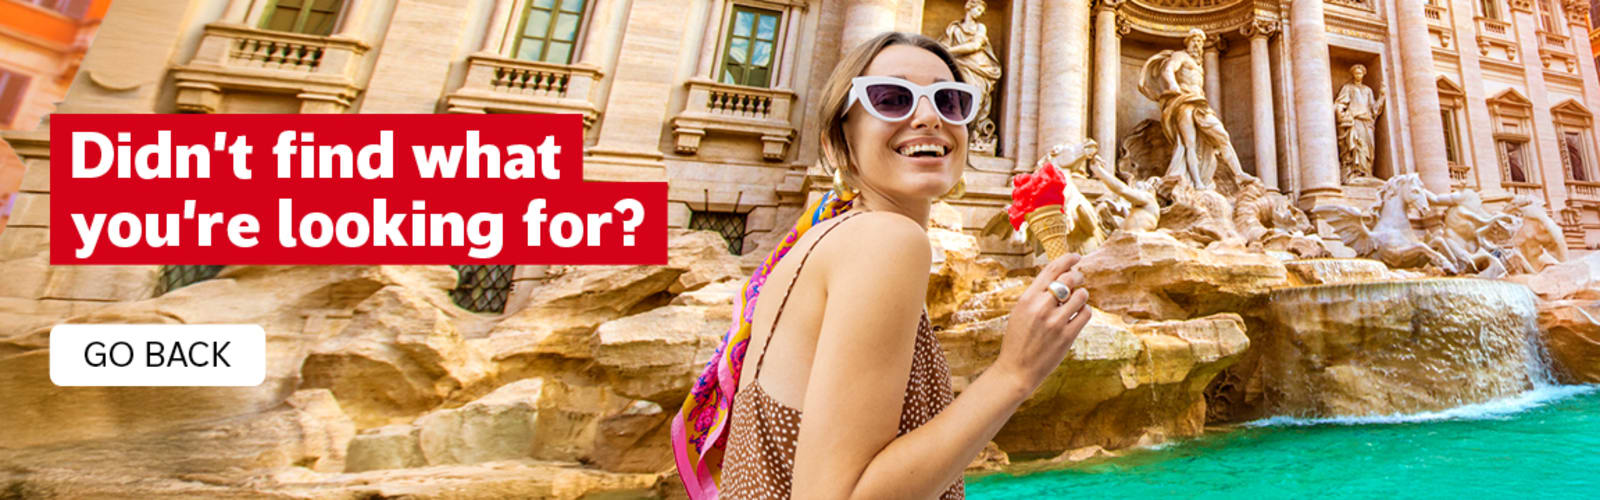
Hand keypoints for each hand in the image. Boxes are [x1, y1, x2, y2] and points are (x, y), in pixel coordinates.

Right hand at [992, 254, 1091, 394]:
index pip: (1051, 270)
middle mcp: (1041, 307)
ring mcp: (1055, 322)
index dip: (1067, 259)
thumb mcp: (1020, 312)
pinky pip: (1086, 313)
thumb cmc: (1018, 339)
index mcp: (1027, 298)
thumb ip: (1036, 295)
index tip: (1076, 257)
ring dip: (1082, 295)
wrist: (1016, 370)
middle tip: (1079, 279)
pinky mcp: (1067, 336)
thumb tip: (1059, 276)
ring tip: (1077, 301)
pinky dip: (1085, 311)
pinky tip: (1078, 315)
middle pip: (1069, 279)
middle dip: (1077, 276)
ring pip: (1081, 295)